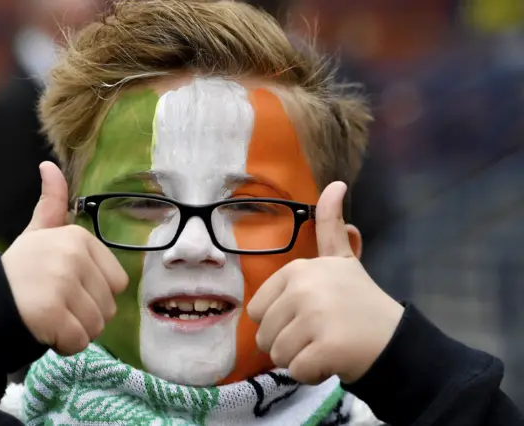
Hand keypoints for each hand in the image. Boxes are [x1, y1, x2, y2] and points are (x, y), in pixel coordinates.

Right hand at [1, 162, 127, 355]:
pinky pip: (79, 342)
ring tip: (50, 318)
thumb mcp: (38, 234)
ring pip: (96, 326)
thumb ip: (52, 204)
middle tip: (55, 305)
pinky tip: (45, 332)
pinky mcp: (52, 313)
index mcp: (78, 238)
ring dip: (76, 331)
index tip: (65, 288)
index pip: (118, 283)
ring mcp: (62, 284)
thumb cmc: (19, 272)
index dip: (94, 293)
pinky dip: (64, 346)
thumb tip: (49, 166)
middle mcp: (73, 256)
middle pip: (109, 307)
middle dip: (85, 314)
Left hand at [247, 181, 402, 384]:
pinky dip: (312, 374)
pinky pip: (296, 371)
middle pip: (265, 336)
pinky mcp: (326, 348)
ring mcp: (315, 318)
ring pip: (278, 356)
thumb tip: (335, 183)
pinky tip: (332, 360)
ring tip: (326, 345)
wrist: (395, 338)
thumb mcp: (341, 259)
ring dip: (300, 359)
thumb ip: (329, 225)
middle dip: (289, 343)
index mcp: (297, 270)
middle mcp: (303, 289)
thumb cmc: (360, 300)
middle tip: (320, 334)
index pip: (257, 311)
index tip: (309, 316)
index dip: (280, 321)